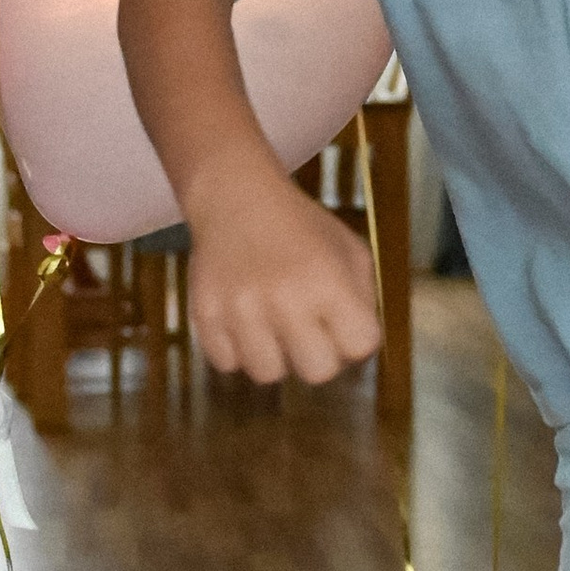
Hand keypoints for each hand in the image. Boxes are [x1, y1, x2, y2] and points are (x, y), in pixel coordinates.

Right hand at [186, 169, 381, 384]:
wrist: (235, 196)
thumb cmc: (301, 228)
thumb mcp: (349, 249)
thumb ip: (364, 300)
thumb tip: (358, 351)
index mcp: (328, 280)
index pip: (361, 345)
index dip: (356, 338)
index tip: (343, 321)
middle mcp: (285, 298)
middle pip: (318, 372)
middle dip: (318, 354)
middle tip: (307, 329)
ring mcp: (241, 309)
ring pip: (268, 374)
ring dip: (274, 356)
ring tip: (272, 326)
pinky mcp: (205, 314)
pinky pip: (227, 363)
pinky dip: (236, 349)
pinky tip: (243, 321)